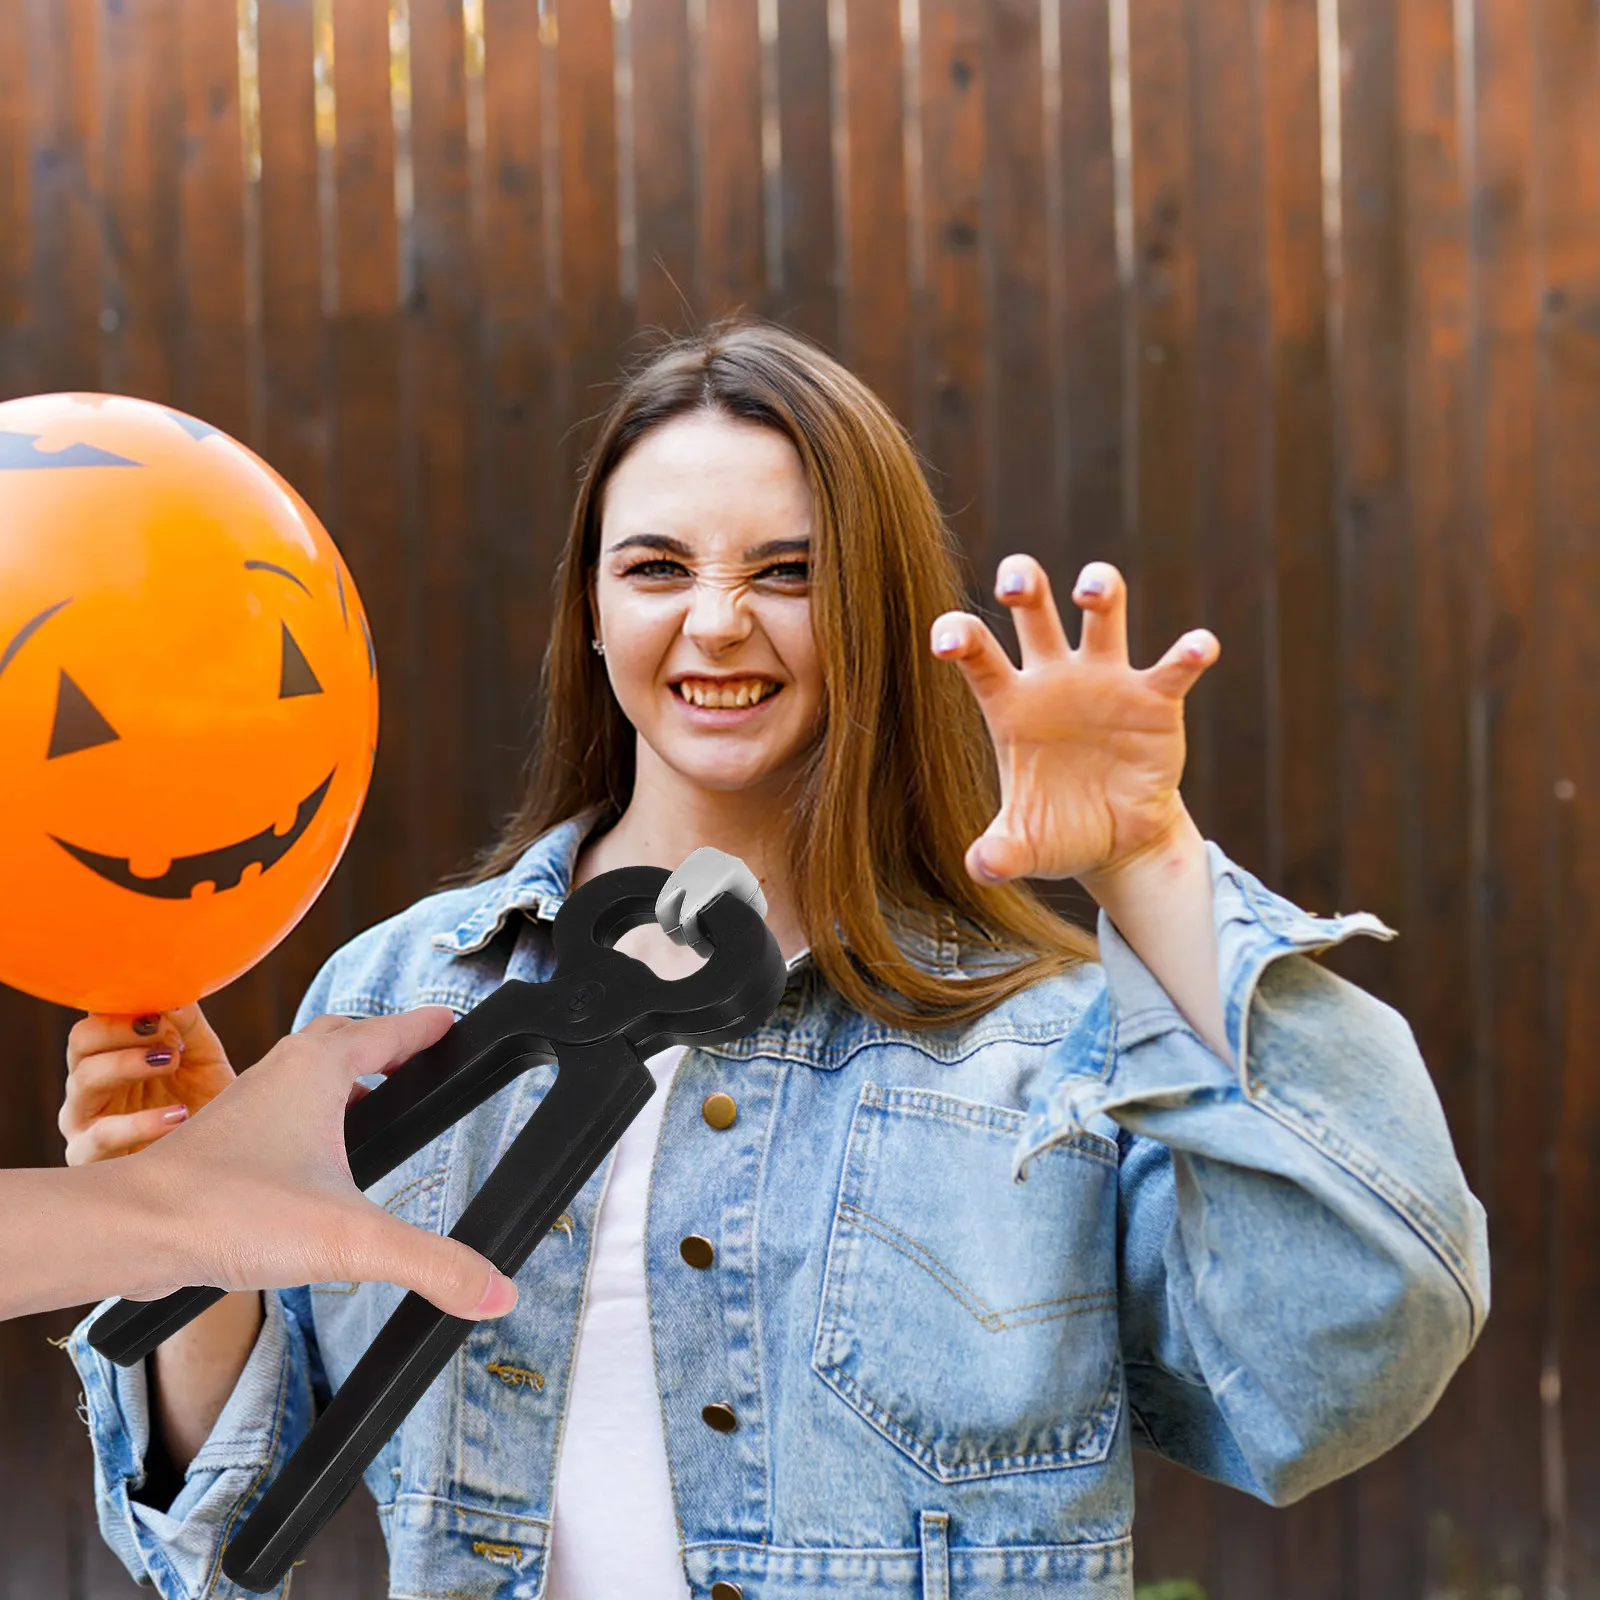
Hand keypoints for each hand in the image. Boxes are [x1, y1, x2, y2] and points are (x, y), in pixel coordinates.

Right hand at [61, 1005, 236, 1163]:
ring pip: (83, 1080)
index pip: (97, 1016)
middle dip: (125, 1031)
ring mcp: (84, 1120)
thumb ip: (187, 1024)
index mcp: (110, 1053)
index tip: (163, 1010)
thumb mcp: (203, 1055)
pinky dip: (140, 1123)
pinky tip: (178, 1115)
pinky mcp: (90, 1157)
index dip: (124, 1005)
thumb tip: (173, 997)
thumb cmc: (207, 1099)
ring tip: (170, 1063)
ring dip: (127, 1064)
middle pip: (80, 1040)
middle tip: (169, 1039)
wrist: (225, 1150)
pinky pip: (101, 1136)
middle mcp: (89, 1083)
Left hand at [113, 1009, 517, 1318]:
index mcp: (320, 1068)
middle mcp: (283, 1071)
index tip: (455, 1024)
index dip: (430, 1028)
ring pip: (308, 1072)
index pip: (393, 1030)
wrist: (133, 1229)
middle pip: (348, 1037)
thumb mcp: (352, 1240)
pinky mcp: (225, 1137)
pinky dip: (312, 1117)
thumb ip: (432, 1264)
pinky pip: (282, 1107)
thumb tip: (498, 1291)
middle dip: (387, 1046)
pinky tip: (320, 1165)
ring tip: (379, 1113)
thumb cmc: (229, 1212)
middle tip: (421, 1064)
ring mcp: (249, 1101)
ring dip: (346, 1081)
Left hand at [930, 557, 1218, 887]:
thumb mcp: (1025, 846)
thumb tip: (982, 867)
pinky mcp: (1154, 699)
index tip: (945, 639)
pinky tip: (1197, 648)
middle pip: (1034, 611)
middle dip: (1024, 582)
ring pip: (1103, 614)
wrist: (1116, 843)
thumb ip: (1000, 853)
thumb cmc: (1059, 831)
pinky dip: (1188, 653)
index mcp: (1011, 705)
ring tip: (1091, 592)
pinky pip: (1172, 667)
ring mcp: (1106, 682)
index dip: (960, 636)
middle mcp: (1054, 679)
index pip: (979, 656)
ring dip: (1100, 589)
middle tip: (1016, 581)